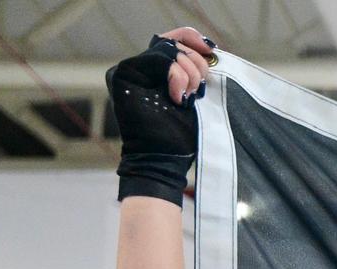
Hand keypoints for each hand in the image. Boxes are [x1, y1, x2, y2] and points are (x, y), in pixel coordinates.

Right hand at [105, 29, 215, 204]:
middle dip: (196, 63)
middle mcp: (140, 67)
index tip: (212, 51)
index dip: (194, 40)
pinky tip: (178, 98)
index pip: (174, 40)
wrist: (162, 161)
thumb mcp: (194, 100)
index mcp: (156, 71)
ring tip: (188, 97)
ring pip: (167, 49)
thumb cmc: (180, 138)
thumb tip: (211, 52)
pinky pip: (158, 59)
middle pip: (174, 43)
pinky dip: (176, 76)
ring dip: (188, 73)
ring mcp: (130, 69)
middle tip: (198, 89)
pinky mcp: (124, 74)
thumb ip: (195, 75)